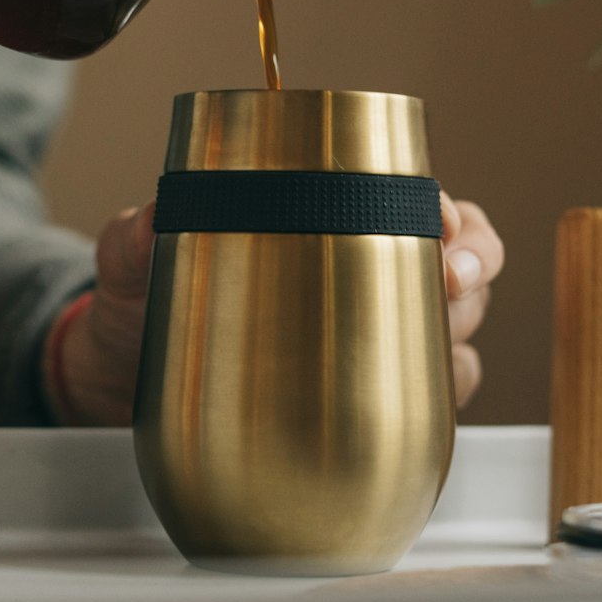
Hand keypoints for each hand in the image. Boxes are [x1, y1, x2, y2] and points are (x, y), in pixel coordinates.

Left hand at [45, 191, 504, 424]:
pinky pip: (434, 396)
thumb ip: (136, 235)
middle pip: (457, 259)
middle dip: (473, 264)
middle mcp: (364, 274)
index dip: (446, 210)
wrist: (128, 386)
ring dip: (463, 330)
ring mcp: (372, 339)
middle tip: (451, 278)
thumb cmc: (146, 305)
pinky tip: (426, 399)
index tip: (439, 222)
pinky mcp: (369, 398)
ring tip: (444, 339)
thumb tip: (155, 214)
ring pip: (457, 326)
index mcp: (328, 221)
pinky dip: (444, 395)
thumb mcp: (133, 263)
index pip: (414, 202)